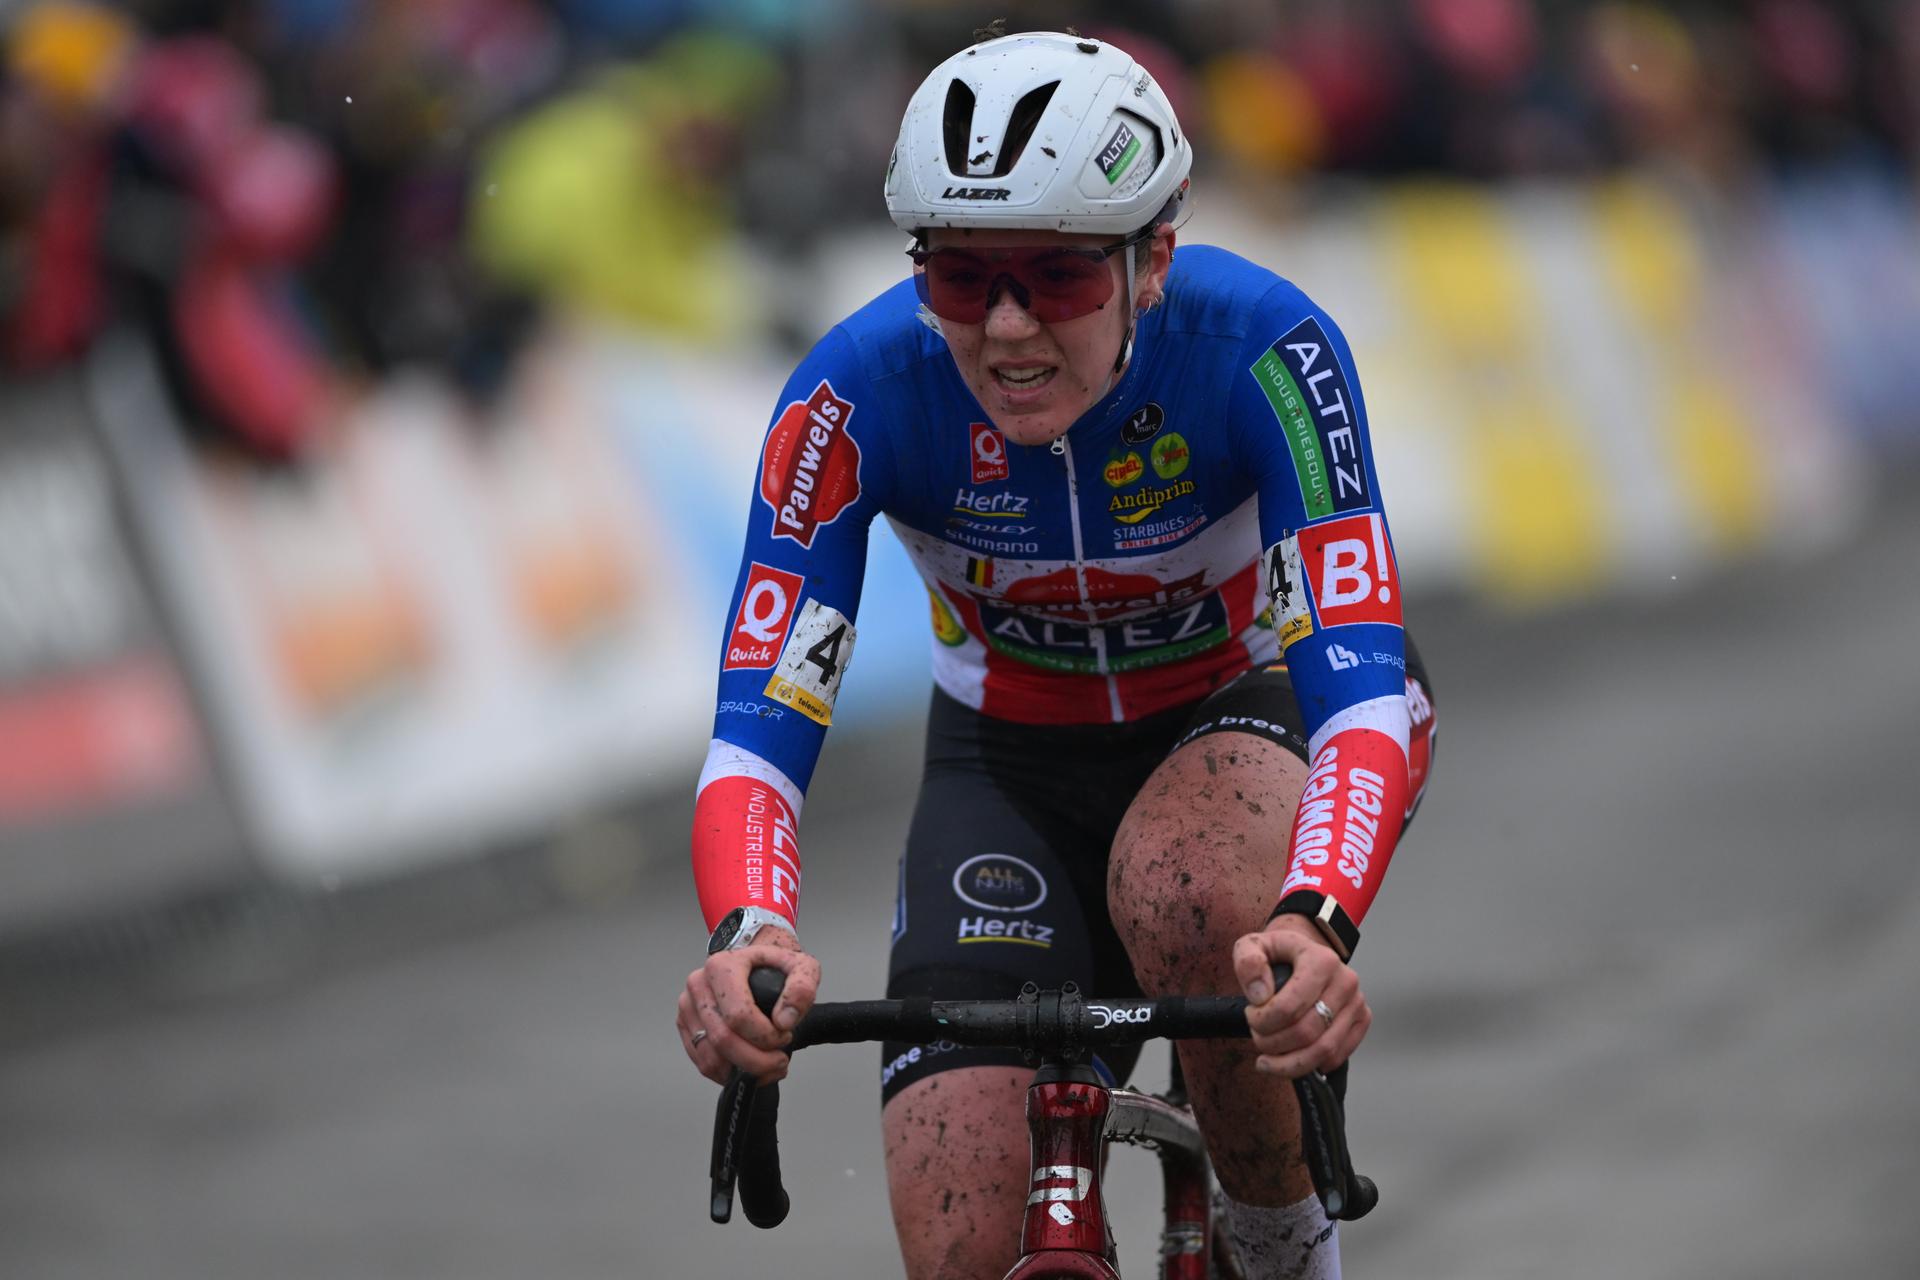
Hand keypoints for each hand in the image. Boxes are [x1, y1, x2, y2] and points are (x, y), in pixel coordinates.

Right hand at [677, 928, 819, 1085]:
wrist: (754, 966)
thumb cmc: (773, 967)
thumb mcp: (801, 967)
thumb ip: (802, 989)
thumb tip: (784, 1021)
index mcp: (722, 966)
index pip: (738, 1016)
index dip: (765, 1036)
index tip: (784, 1036)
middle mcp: (698, 985)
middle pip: (723, 1040)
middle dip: (756, 1060)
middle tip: (779, 1059)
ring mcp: (688, 1008)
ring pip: (711, 1058)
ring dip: (743, 1071)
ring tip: (768, 1065)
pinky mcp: (686, 1027)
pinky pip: (703, 1063)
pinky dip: (728, 1074)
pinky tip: (750, 1068)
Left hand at [1232, 917, 1369, 1078]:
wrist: (1304, 953)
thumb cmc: (1278, 953)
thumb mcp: (1252, 945)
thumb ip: (1248, 963)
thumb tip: (1260, 996)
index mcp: (1321, 960)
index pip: (1289, 1008)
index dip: (1262, 1021)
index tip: (1250, 1016)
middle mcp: (1346, 981)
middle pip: (1306, 1033)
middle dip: (1272, 1043)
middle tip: (1257, 1036)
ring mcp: (1357, 1002)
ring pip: (1323, 1051)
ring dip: (1289, 1062)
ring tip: (1268, 1058)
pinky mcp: (1362, 1020)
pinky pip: (1337, 1057)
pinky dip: (1310, 1065)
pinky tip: (1290, 1059)